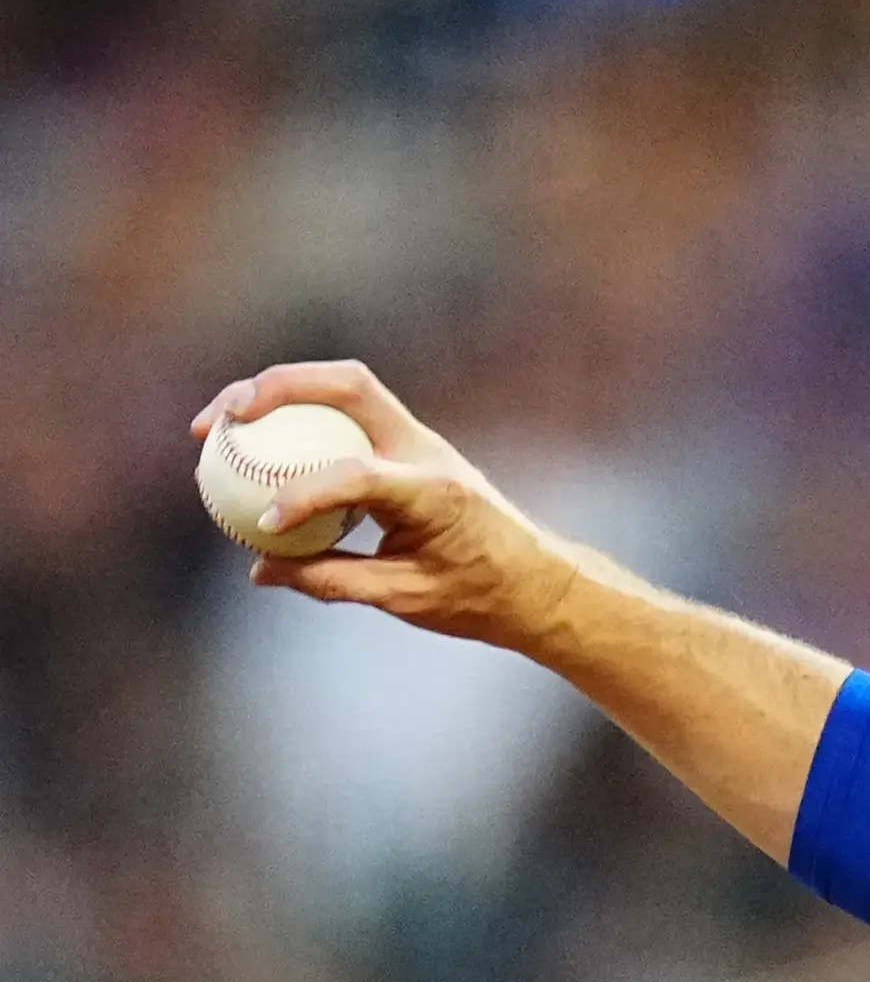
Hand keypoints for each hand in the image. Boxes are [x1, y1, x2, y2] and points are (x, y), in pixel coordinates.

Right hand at [190, 362, 582, 652]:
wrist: (538, 581)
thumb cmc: (479, 594)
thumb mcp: (405, 598)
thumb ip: (331, 580)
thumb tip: (260, 569)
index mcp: (435, 491)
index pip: (358, 474)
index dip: (303, 494)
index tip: (264, 525)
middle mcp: (427, 451)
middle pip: (348, 384)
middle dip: (277, 387)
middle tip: (220, 421)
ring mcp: (418, 440)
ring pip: (345, 387)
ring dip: (281, 391)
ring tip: (222, 424)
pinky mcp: (407, 446)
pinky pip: (345, 417)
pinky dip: (298, 421)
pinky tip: (253, 447)